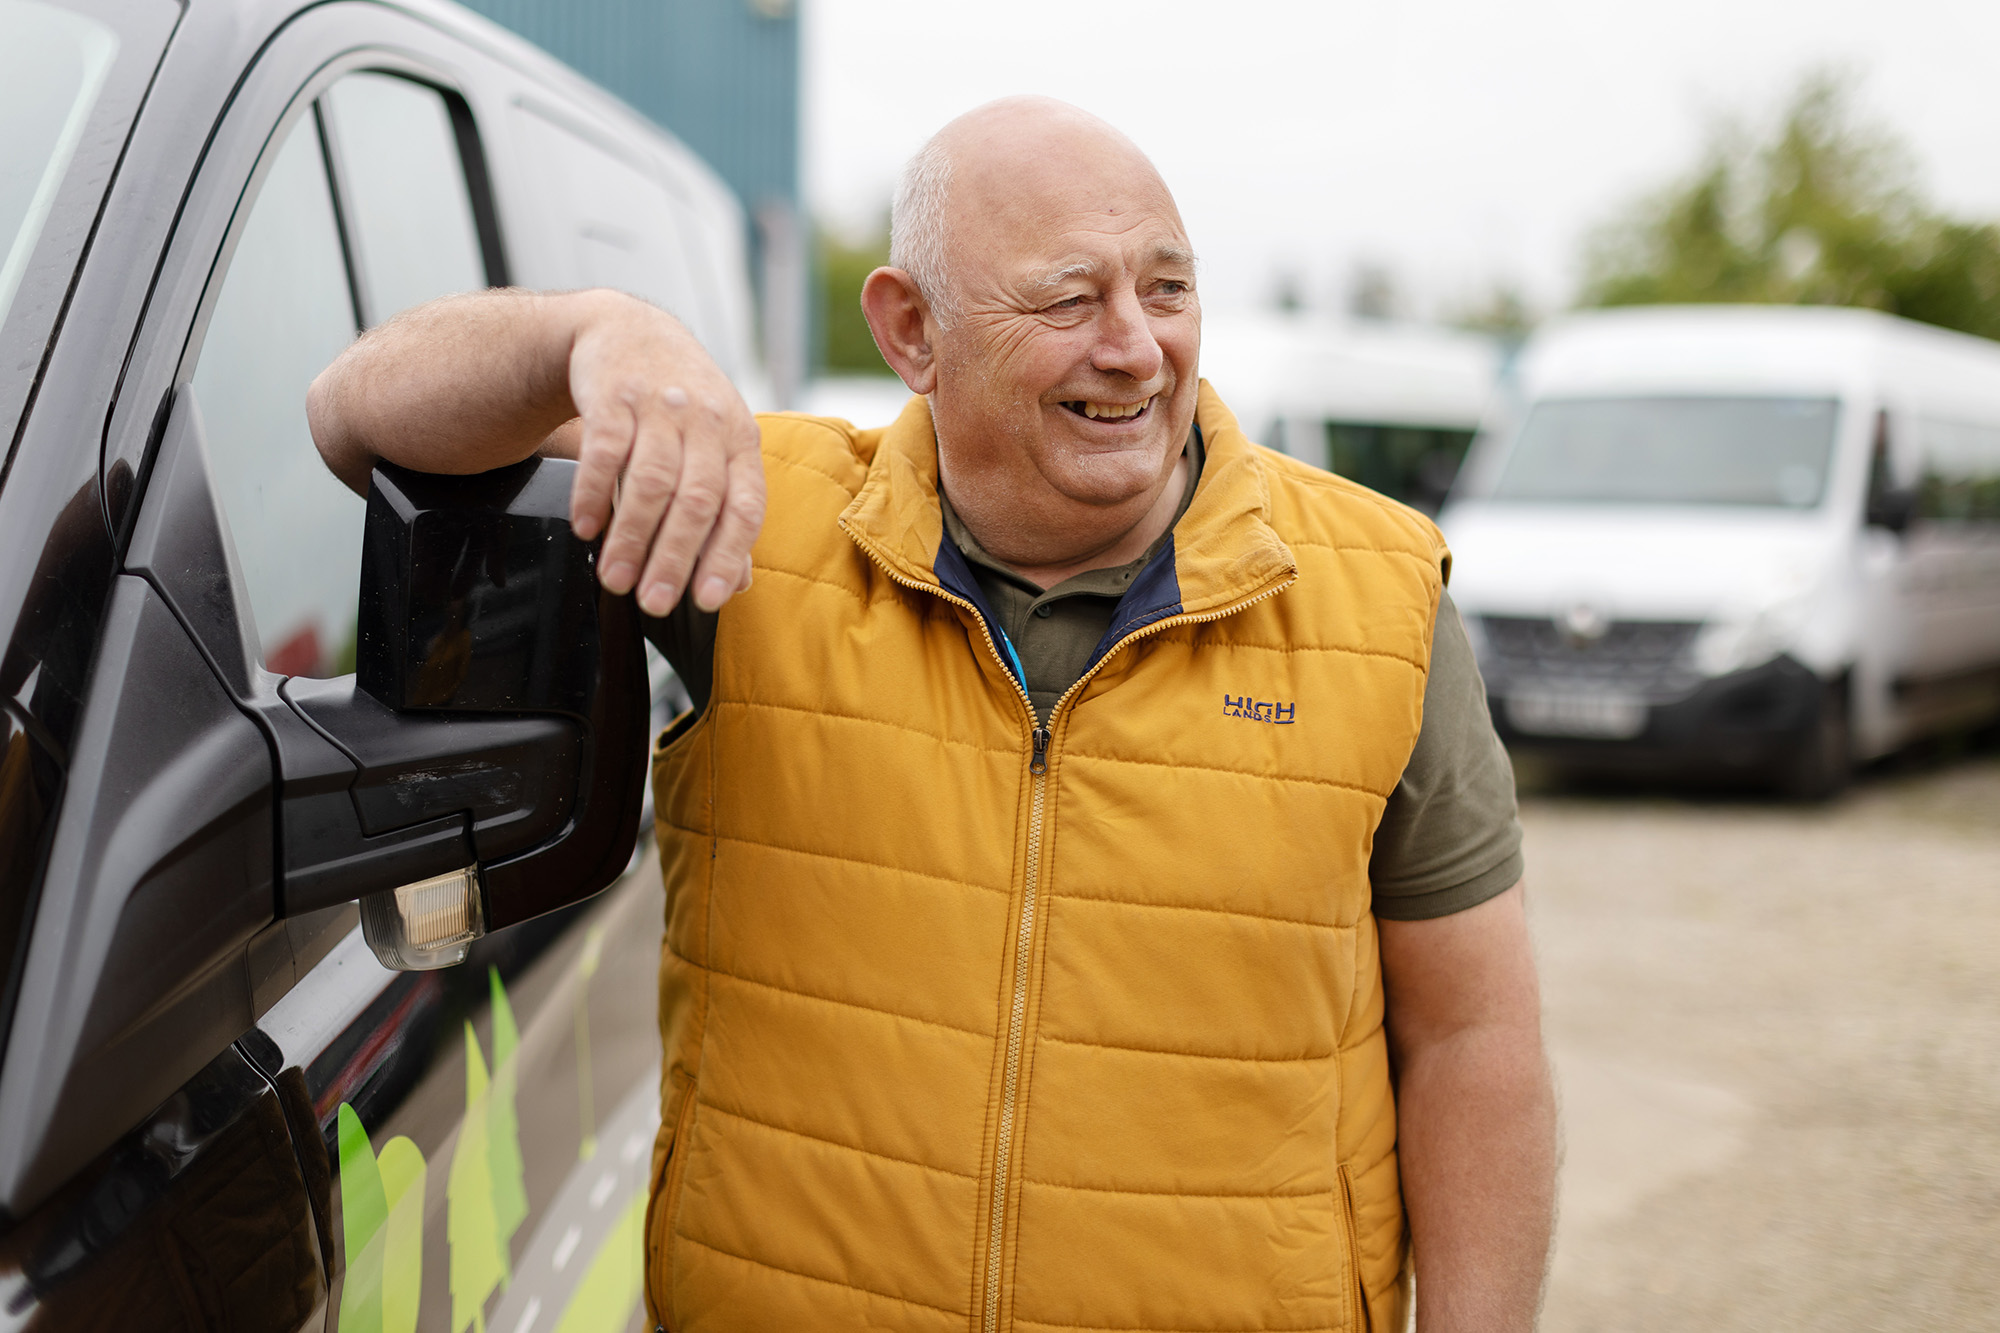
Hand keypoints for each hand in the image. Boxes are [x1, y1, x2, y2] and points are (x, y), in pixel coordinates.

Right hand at [565, 295, 764, 614]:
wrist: (629, 331)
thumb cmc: (679, 406)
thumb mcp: (716, 448)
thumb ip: (726, 512)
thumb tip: (740, 581)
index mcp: (740, 442)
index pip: (744, 507)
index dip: (727, 556)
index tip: (707, 601)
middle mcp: (707, 422)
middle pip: (696, 501)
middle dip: (673, 559)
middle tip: (653, 603)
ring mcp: (661, 405)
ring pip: (651, 482)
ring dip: (630, 538)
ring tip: (614, 578)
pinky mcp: (615, 395)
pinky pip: (605, 450)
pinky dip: (593, 493)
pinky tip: (585, 527)